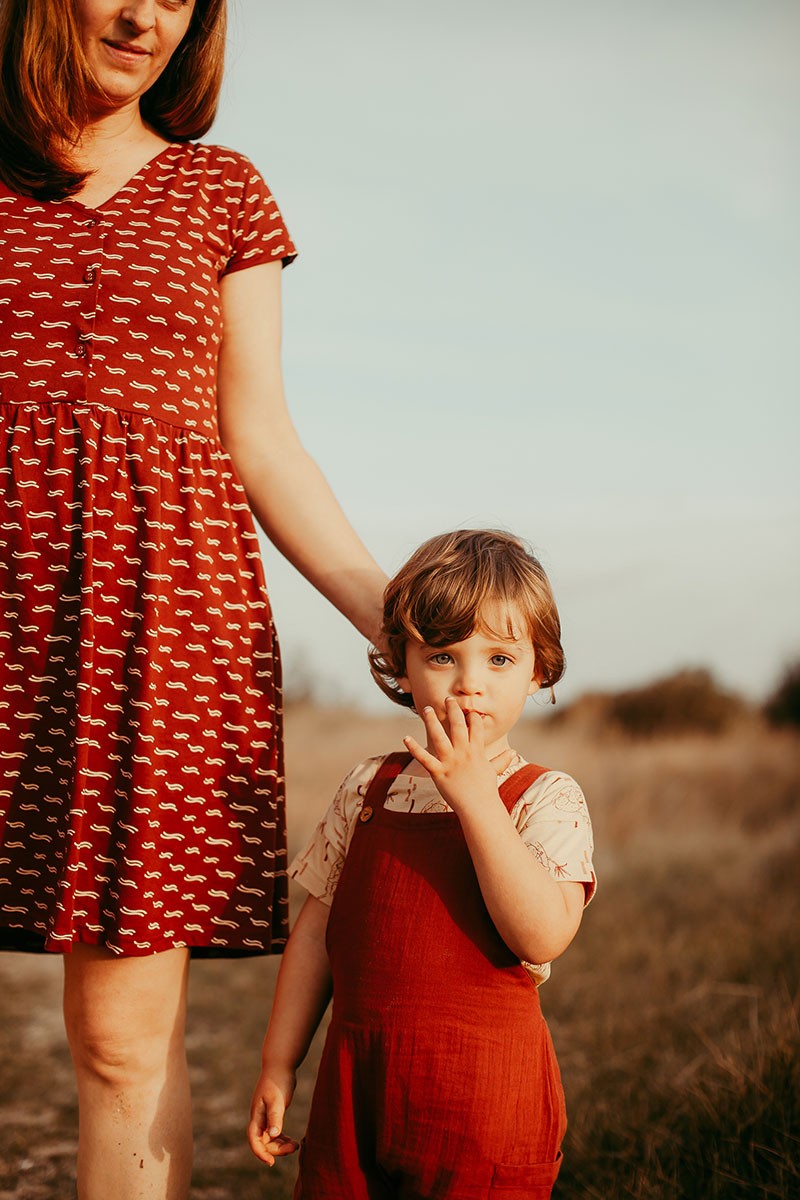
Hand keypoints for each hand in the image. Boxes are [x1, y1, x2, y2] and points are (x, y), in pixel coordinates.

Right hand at [247, 1065, 299, 1165]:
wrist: (280, 1065)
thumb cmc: (278, 1081)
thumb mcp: (277, 1099)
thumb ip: (275, 1117)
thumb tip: (273, 1135)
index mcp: (257, 1115)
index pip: (253, 1139)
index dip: (260, 1153)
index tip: (271, 1162)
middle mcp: (259, 1118)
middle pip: (263, 1142)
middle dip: (276, 1149)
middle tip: (293, 1147)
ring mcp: (265, 1116)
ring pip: (269, 1139)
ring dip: (280, 1145)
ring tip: (296, 1145)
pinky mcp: (273, 1114)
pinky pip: (274, 1133)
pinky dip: (282, 1138)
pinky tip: (292, 1140)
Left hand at [403, 698, 513, 813]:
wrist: (479, 808)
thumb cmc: (486, 790)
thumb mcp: (494, 771)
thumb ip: (501, 760)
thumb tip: (513, 752)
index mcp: (476, 751)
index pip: (476, 726)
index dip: (472, 715)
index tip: (468, 708)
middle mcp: (463, 753)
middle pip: (458, 725)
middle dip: (453, 710)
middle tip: (447, 699)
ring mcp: (450, 762)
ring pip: (439, 736)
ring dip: (432, 721)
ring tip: (427, 709)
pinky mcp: (438, 772)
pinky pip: (424, 758)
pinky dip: (414, 748)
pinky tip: (405, 738)